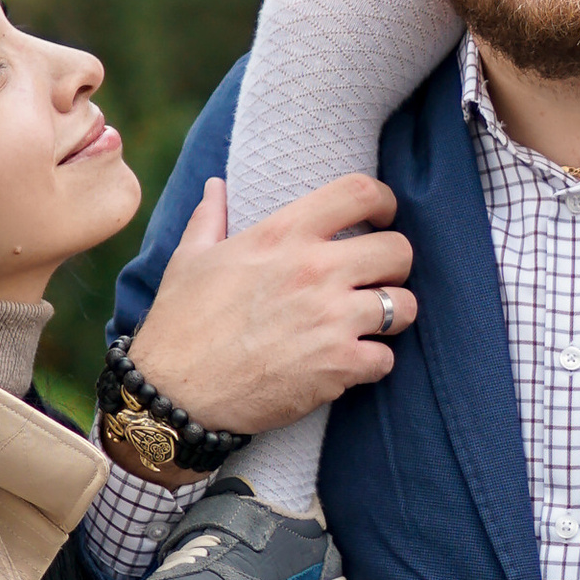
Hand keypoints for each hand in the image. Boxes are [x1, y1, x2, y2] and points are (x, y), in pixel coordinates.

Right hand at [129, 173, 416, 445]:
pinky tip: (351, 364)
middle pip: (399, 250)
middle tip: (376, 280)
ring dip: (391, 316)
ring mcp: (331, 318)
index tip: (381, 217)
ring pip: (404, 306)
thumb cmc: (181, 323)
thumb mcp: (190, 259)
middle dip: (395, 266)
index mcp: (283, 234)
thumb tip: (216, 186)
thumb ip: (211, 218)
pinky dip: (374, 363)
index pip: (359, 192)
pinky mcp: (338, 365)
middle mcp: (315, 269)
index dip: (384, 201)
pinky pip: (387, 358)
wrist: (175, 393)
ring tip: (369, 325)